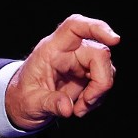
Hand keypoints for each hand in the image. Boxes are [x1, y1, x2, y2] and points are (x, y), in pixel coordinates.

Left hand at [5, 13, 119, 129]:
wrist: (23, 103)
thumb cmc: (23, 97)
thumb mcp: (30, 103)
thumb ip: (48, 104)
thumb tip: (66, 108)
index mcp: (51, 50)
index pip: (74, 27)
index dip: (96, 28)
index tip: (114, 40)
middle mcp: (68, 51)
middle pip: (99, 54)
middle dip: (101, 82)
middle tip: (86, 103)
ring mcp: (80, 62)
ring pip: (106, 69)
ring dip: (97, 93)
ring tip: (78, 110)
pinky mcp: (87, 73)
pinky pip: (103, 82)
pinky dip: (96, 97)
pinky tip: (80, 107)